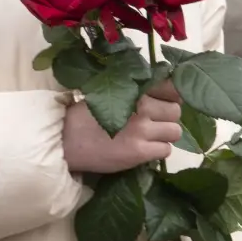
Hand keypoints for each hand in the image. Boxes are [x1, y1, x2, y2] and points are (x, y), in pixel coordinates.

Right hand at [63, 82, 182, 173]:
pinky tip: (144, 150)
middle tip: (154, 123)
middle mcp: (142, 107)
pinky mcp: (139, 152)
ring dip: (165, 135)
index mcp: (134, 89)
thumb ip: (133, 89)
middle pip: (176, 111)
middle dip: (168, 117)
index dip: (172, 96)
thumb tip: (162, 89)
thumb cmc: (84, 116)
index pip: (171, 88)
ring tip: (150, 138)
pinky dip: (158, 151)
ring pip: (175, 131)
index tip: (165, 102)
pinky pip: (165, 151)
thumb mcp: (109, 92)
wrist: (65, 140)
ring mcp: (142, 130)